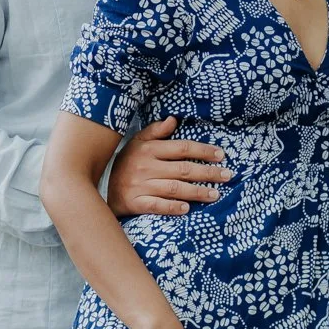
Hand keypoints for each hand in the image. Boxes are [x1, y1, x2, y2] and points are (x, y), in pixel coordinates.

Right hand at [107, 117, 231, 217]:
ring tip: (215, 194)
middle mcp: (145, 167)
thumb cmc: (126, 165)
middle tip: (227, 175)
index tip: (221, 155)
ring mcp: (140, 186)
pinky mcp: (136, 203)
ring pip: (174, 188)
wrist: (100, 190)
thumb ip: (155, 131)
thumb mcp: (137, 143)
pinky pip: (157, 205)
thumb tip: (174, 119)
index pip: (181, 148)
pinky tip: (187, 209)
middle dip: (208, 172)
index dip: (202, 150)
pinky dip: (172, 207)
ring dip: (197, 191)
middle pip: (183, 169)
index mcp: (148, 149)